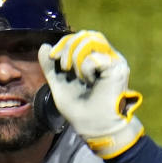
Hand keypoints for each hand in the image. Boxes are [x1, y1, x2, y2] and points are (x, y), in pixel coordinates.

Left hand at [38, 30, 143, 158]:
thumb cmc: (79, 110)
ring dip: (76, 56)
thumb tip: (43, 46)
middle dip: (67, 47)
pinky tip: (89, 81)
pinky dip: (85, 68)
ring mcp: (113, 60)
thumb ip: (50, 67)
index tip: (52, 57)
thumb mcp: (58, 85)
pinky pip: (95, 56)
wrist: (93, 127)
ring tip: (76, 75)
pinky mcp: (117, 67)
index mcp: (93, 59)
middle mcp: (105, 57)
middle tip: (64, 67)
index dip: (63, 42)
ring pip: (90, 40)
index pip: (78, 38)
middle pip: (84, 35)